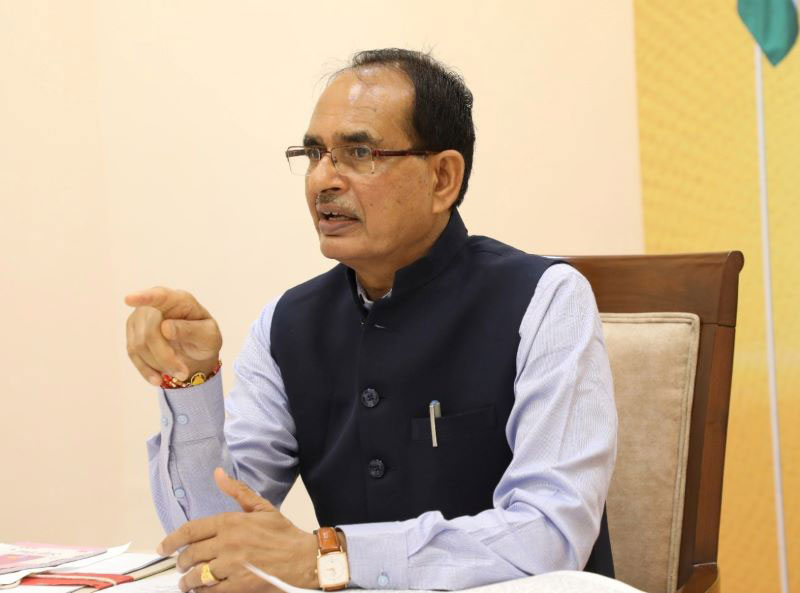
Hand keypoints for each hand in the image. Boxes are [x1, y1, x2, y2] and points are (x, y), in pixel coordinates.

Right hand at [124, 287, 221, 385]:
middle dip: (166, 357)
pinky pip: (133, 354)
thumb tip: (165, 328)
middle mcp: (156, 304)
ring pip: (140, 346)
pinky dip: (146, 369)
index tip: (129, 299)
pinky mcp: (132, 333)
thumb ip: (192, 330)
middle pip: (150, 332)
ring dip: (159, 364)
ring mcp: (140, 318)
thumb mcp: (209, 336)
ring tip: (179, 372)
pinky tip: (157, 379)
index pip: (160, 296)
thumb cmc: (205, 337)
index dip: (144, 298)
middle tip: (183, 373)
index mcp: (179, 300)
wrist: (196, 349)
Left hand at [159, 468, 318, 592]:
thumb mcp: (261, 507)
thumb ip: (237, 491)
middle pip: (190, 555)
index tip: (163, 547)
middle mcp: (227, 544)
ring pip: (197, 576)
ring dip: (188, 581)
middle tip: (181, 565)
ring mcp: (232, 566)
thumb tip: (218, 474)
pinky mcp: (238, 586)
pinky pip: (210, 592)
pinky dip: (202, 592)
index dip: (171, 540)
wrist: (303, 558)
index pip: (191, 530)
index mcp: (230, 522)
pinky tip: (202, 591)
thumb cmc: (282, 533)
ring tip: (187, 583)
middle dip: (181, 562)